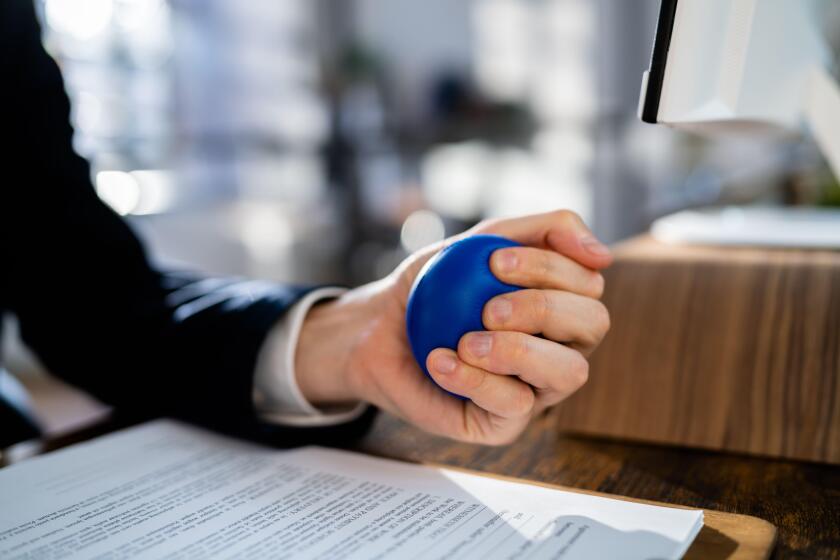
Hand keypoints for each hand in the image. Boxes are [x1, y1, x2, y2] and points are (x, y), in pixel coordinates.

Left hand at [295, 210, 611, 444]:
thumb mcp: (478, 242)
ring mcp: (536, 388)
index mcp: (561, 304)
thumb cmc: (434, 287)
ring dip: (520, 349)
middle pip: (593, 324)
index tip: (494, 259)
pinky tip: (441, 360)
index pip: (589, 282)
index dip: (550, 267)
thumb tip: (602, 253)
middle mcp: (559, 347)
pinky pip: (514, 405)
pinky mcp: (504, 423)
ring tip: (469, 341)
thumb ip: (541, 232)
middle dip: (542, 306)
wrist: (378, 330)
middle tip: (487, 306)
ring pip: (570, 372)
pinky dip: (474, 378)